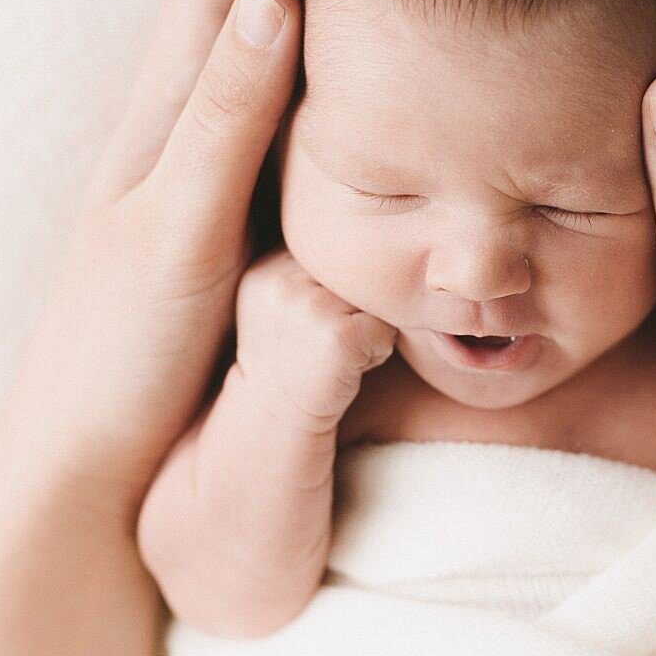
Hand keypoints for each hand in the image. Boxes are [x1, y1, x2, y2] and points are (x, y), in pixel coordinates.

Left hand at [0, 0, 306, 520]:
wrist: (82, 473)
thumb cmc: (121, 357)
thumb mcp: (178, 231)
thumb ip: (226, 118)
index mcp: (167, 112)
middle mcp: (181, 128)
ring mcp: (202, 177)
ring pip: (265, 54)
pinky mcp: (226, 229)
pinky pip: (286, 126)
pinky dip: (324, 78)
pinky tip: (359, 86)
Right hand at [227, 247, 400, 436]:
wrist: (275, 420)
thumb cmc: (292, 362)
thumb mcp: (285, 302)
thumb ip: (310, 269)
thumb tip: (370, 234)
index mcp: (269, 265)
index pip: (334, 256)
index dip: (340, 289)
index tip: (319, 324)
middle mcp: (283, 277)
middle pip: (358, 273)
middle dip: (356, 305)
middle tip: (328, 342)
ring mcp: (309, 304)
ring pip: (376, 298)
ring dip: (370, 325)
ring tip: (337, 352)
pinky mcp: (337, 335)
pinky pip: (387, 329)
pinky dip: (379, 351)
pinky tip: (347, 368)